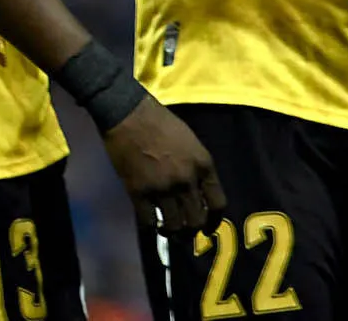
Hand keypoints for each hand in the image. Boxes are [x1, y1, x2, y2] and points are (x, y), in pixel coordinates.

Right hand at [102, 97, 225, 235]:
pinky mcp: (139, 192)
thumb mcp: (190, 141)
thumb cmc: (160, 122)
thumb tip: (198, 193)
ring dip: (172, 232)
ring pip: (174, 226)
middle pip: (196, 220)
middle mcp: (186, 180)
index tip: (207, 229)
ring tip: (167, 230)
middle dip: (192, 231)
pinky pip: (149, 221)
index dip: (214, 221)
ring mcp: (162, 188)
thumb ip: (197, 167)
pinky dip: (151, 226)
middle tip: (185, 233)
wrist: (128, 113)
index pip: (218, 204)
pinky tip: (151, 222)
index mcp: (203, 164)